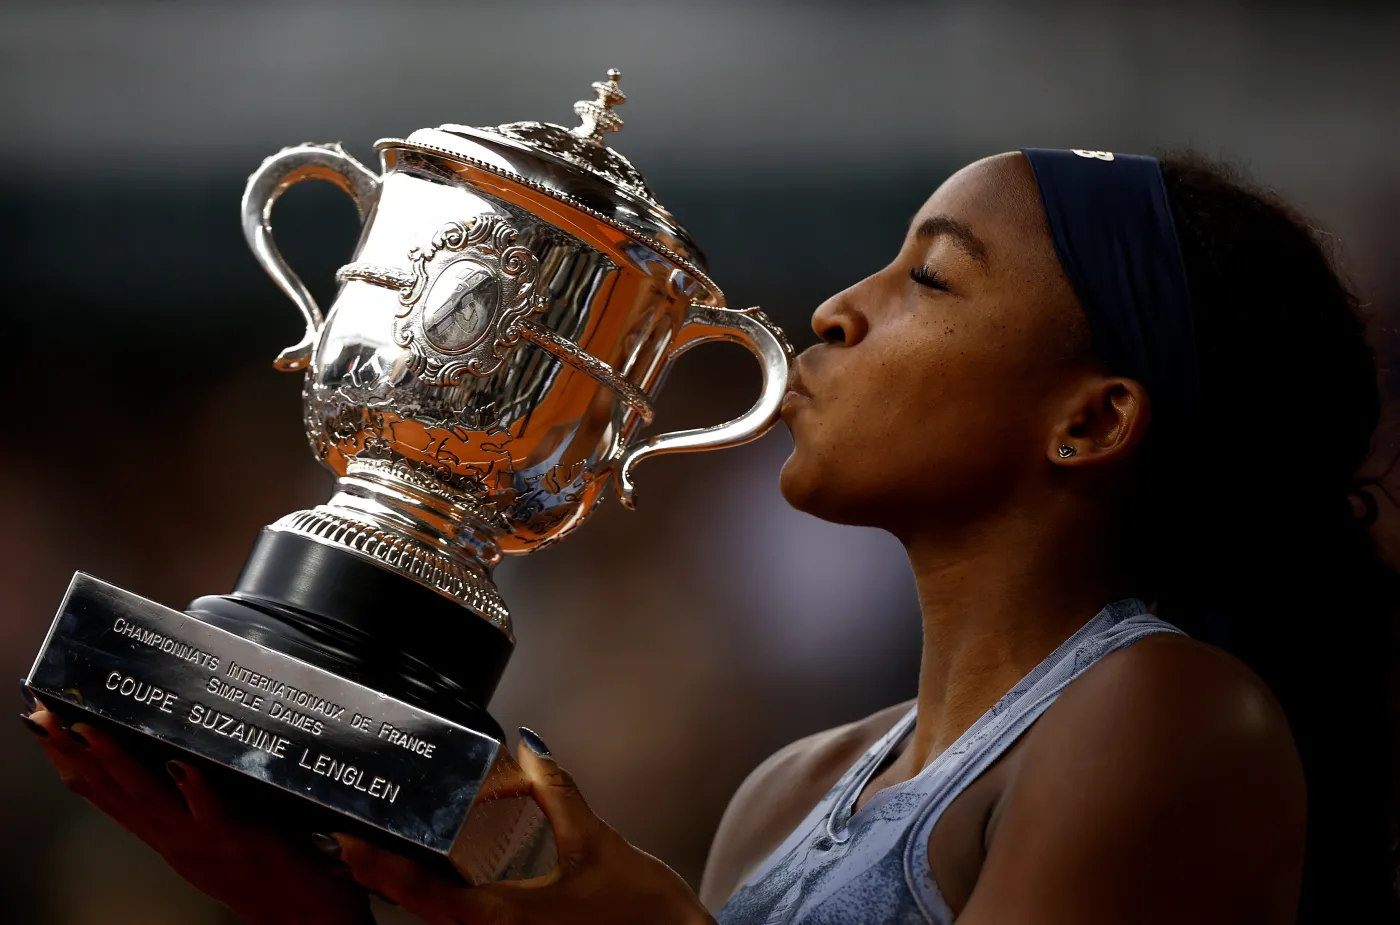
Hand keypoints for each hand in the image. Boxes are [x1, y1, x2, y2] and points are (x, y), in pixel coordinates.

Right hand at [22, 699, 372, 924]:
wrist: (303, 913)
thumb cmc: (266, 867)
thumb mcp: (213, 834)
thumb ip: (192, 801)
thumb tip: (177, 755)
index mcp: (167, 834)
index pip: (107, 794)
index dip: (72, 761)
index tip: (46, 723)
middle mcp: (175, 837)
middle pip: (114, 793)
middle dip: (76, 754)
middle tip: (44, 716)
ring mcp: (204, 839)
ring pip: (151, 799)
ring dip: (119, 762)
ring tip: (92, 728)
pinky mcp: (240, 840)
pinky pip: (213, 812)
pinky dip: (195, 789)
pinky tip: (181, 764)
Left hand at [333, 727, 715, 924]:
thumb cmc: (644, 917)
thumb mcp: (599, 845)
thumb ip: (558, 794)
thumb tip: (531, 749)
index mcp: (499, 921)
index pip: (417, 893)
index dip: (375, 864)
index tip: (346, 838)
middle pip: (422, 911)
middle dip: (395, 871)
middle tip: (371, 832)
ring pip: (446, 921)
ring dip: (425, 888)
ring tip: (408, 848)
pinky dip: (456, 901)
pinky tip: (459, 879)